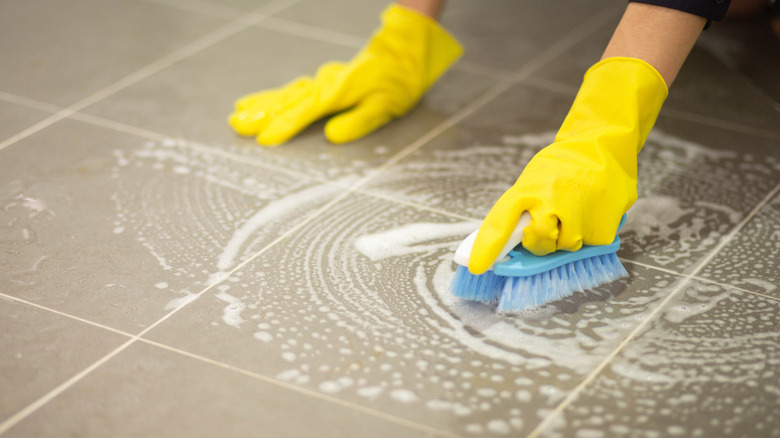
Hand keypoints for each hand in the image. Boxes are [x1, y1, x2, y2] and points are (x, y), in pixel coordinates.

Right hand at [228, 4, 461, 145]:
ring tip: (237, 113)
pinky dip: (274, 96)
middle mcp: (325, 84)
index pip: (306, 111)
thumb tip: (332, 136)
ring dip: (262, 104)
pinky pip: (293, 89)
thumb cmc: (397, 82)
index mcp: (339, 92)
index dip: (284, 125)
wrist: (402, 53)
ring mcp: (322, 81)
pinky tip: (260, 102)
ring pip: (286, 93)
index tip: (264, 139)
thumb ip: (358, 122)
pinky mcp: (323, 81)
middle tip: (235, 124)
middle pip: (287, 100)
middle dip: (261, 113)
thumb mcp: (385, 106)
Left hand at [468, 57, 667, 274]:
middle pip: (538, 243)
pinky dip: (590, 233)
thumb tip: (509, 240)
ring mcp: (578, 215)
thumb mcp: (534, 179)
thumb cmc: (564, 166)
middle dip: (541, 242)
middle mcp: (550, 202)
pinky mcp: (602, 228)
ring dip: (568, 236)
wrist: (603, 147)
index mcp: (527, 190)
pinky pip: (591, 245)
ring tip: (576, 210)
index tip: (475, 267)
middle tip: (550, 225)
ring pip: (565, 247)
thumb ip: (523, 207)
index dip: (487, 248)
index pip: (500, 222)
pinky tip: (592, 212)